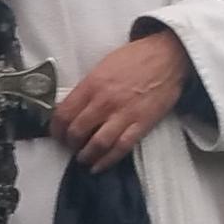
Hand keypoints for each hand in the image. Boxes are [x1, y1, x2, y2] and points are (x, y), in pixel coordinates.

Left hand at [50, 30, 191, 173]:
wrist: (167, 57)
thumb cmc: (134, 58)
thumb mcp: (103, 66)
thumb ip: (87, 87)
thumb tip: (71, 106)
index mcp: (92, 84)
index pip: (64, 113)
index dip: (56, 129)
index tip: (56, 134)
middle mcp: (104, 101)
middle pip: (77, 131)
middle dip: (69, 143)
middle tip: (69, 146)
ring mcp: (124, 115)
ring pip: (97, 144)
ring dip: (85, 155)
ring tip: (83, 159)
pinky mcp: (141, 124)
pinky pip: (120, 148)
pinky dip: (107, 161)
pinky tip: (98, 166)